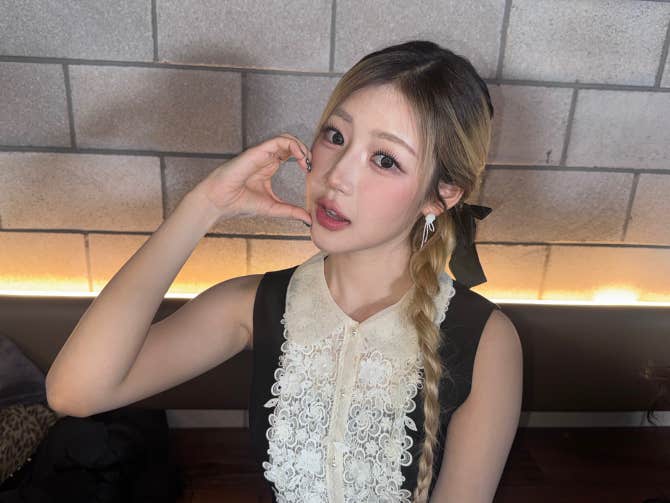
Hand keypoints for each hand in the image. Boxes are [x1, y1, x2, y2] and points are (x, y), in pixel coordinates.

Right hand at [192, 133, 312, 224]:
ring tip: (306, 161)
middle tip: (310, 166)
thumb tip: (308, 219)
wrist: (220, 202)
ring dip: (300, 146)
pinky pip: (279, 140)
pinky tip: (300, 158)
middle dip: (305, 152)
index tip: (310, 173)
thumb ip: (291, 212)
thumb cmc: (240, 203)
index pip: (290, 154)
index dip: (304, 159)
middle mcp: (266, 158)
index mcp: (269, 167)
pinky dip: (293, 145)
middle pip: (291, 144)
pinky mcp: (258, 151)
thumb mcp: (273, 208)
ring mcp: (262, 154)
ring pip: (286, 139)